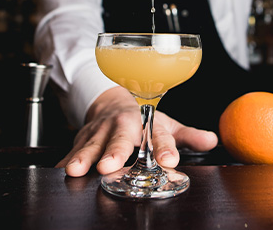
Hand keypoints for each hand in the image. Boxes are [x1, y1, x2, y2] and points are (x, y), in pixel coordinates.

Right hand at [56, 86, 217, 176]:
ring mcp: (101, 130)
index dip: (164, 148)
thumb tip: (212, 140)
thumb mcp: (166, 123)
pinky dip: (65, 158)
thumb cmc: (142, 117)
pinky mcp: (84, 136)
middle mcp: (123, 125)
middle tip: (110, 165)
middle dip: (115, 151)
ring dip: (84, 156)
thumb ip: (187, 135)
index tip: (170, 161)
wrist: (112, 102)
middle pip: (120, 138)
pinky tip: (60, 169)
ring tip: (76, 170)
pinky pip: (73, 148)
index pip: (158, 135)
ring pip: (91, 143)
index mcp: (147, 122)